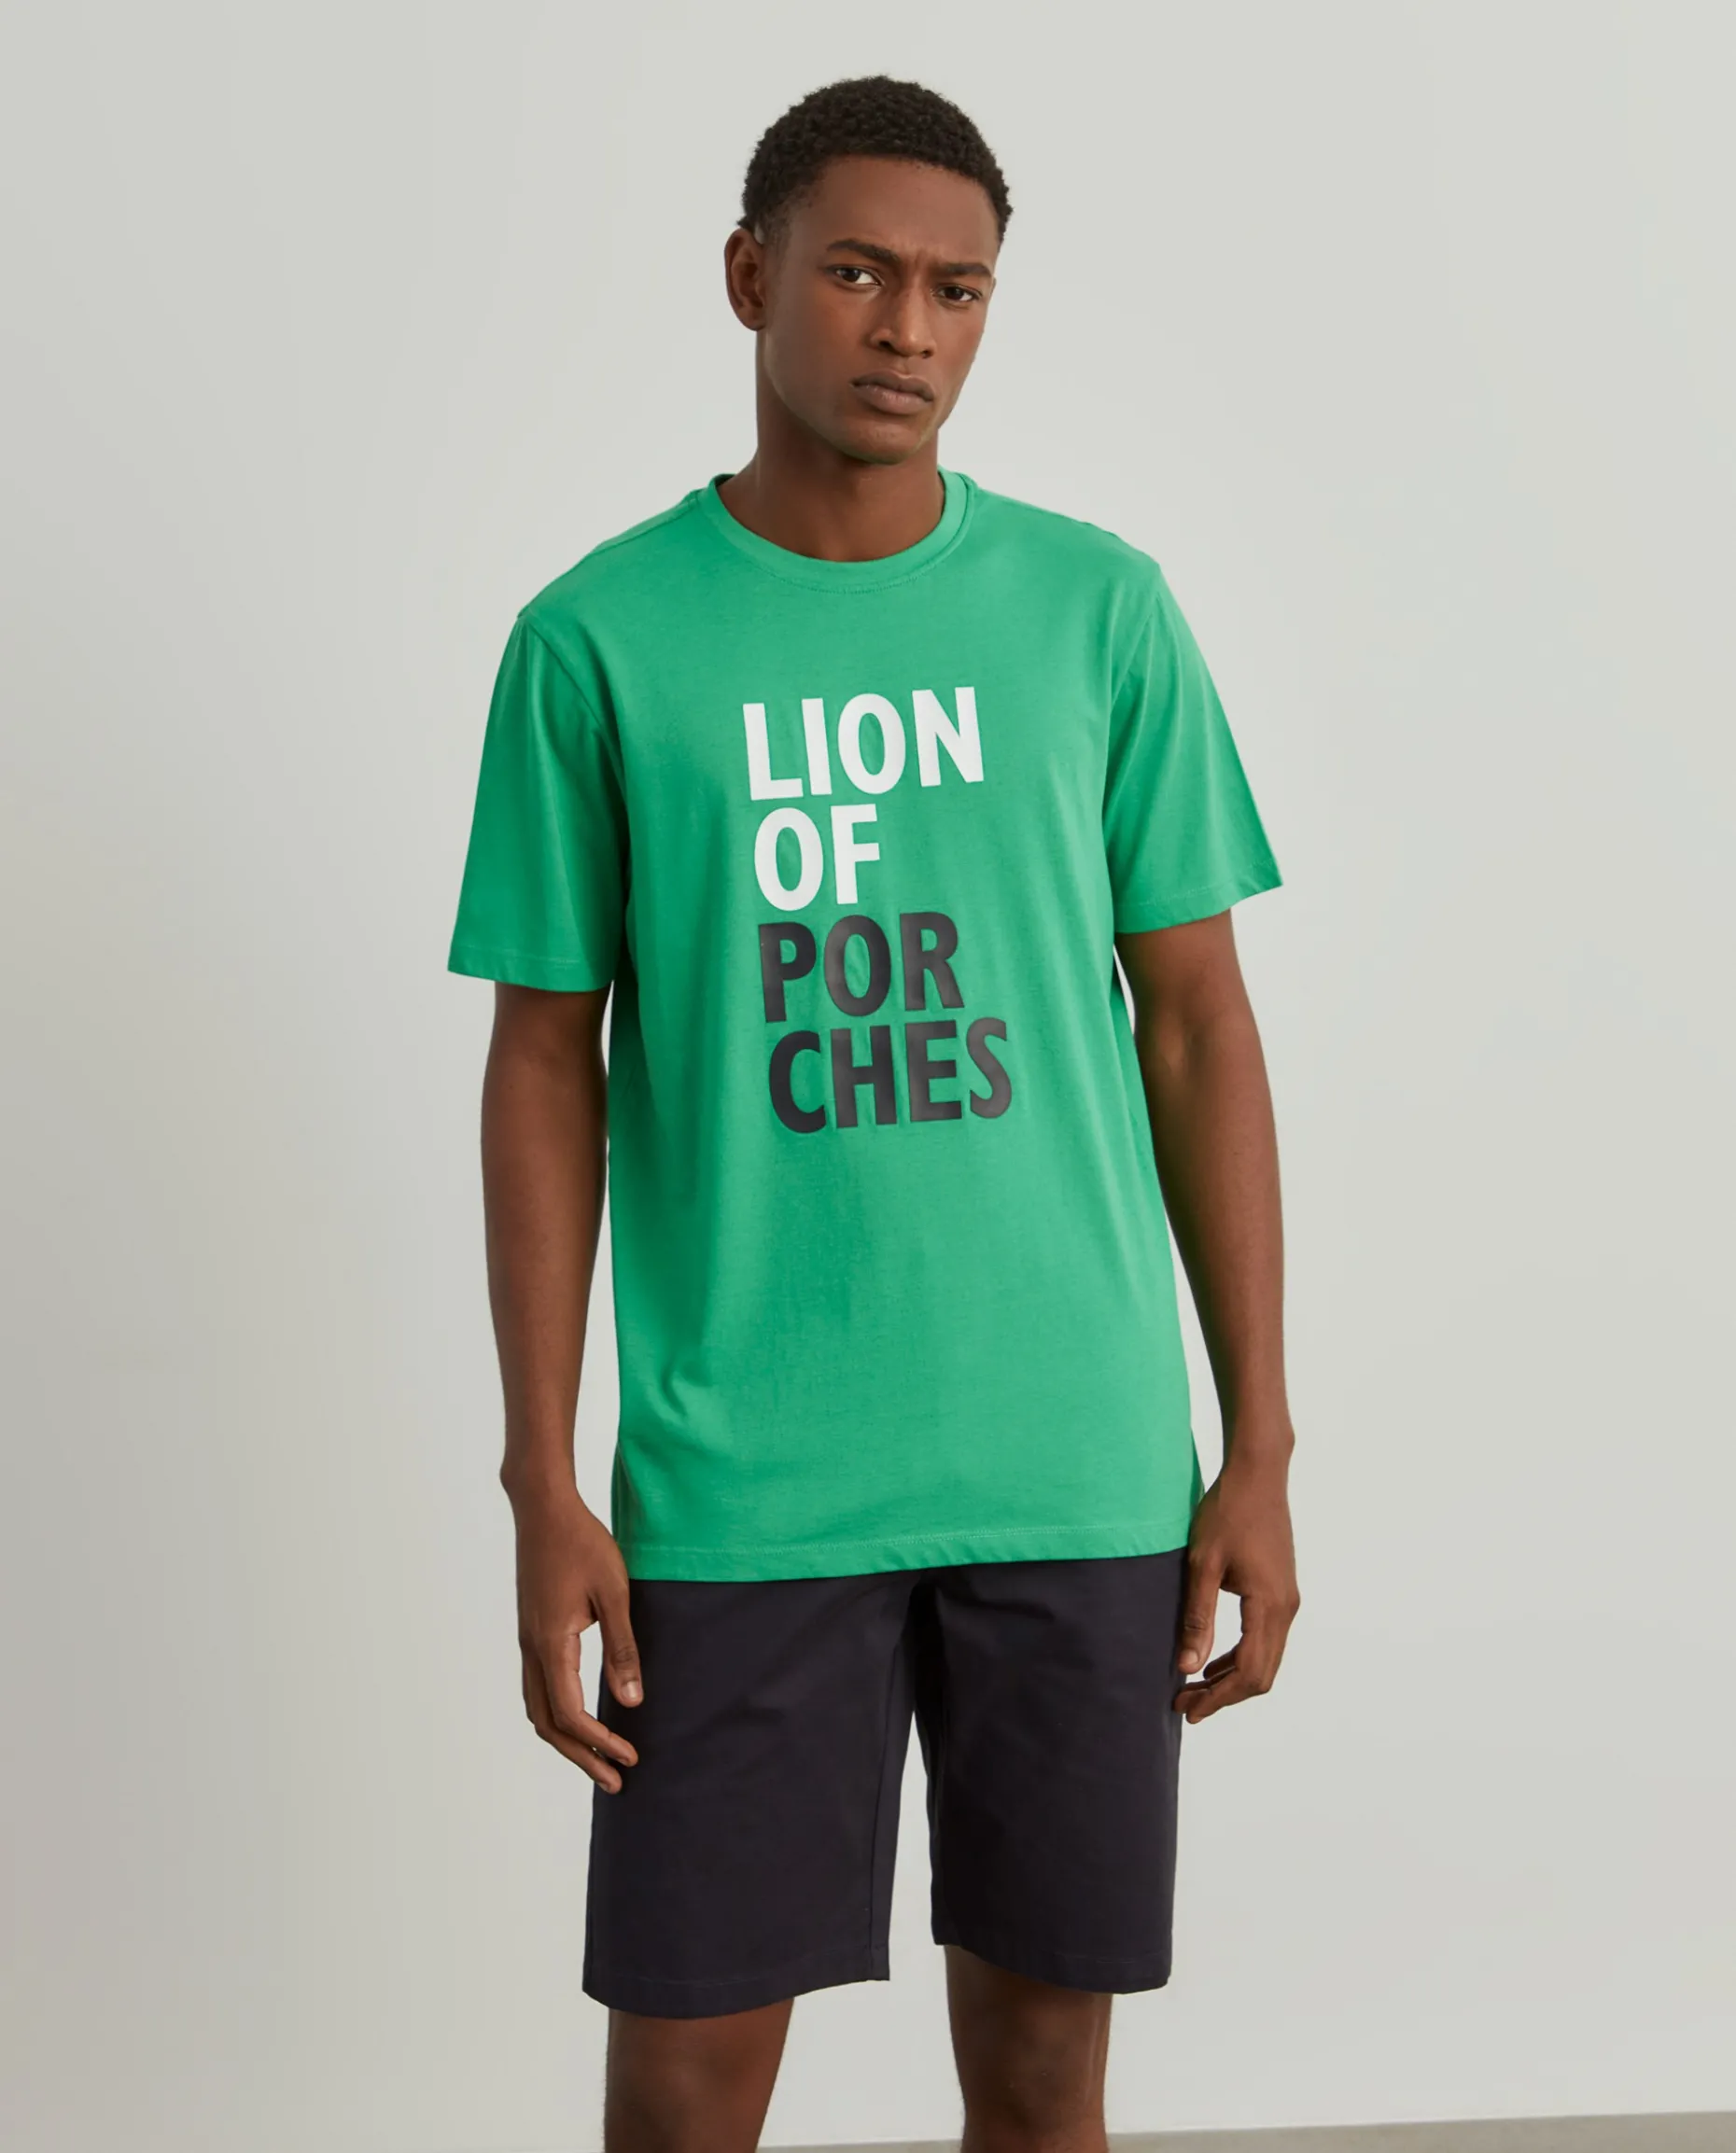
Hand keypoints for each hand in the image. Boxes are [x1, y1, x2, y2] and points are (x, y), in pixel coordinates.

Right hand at [511, 1483, 642, 1790]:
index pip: (570, 1714)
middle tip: (616, 1780)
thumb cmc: (583, 1543)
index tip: (631, 1756)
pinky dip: (558, 1713)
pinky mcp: (531, 1630)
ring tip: (598, 1758)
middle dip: (581, 1756)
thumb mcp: (615, 1592)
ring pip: (538, 1708)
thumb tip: (632, 1701)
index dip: (600, 1742)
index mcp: (551, 1644)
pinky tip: (582, 1714)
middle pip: (548, 1723)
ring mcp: (527, 1640)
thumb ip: (622, 1648)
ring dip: (567, 1739)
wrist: (543, 1508)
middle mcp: (532, 1649)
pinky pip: (538, 1687)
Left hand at [1175, 1452, 1299, 1722]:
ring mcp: (1287, 1600)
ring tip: (1193, 1687)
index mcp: (1269, 1605)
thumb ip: (1197, 1617)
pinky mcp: (1281, 1591)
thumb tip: (1187, 1667)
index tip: (1187, 1708)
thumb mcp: (1202, 1563)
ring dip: (1232, 1679)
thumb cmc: (1226, 1512)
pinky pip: (1265, 1639)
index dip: (1217, 1697)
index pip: (1248, 1671)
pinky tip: (1212, 1659)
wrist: (1258, 1474)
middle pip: (1261, 1674)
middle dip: (1224, 1695)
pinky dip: (1240, 1657)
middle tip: (1186, 1705)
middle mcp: (1286, 1608)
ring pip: (1266, 1659)